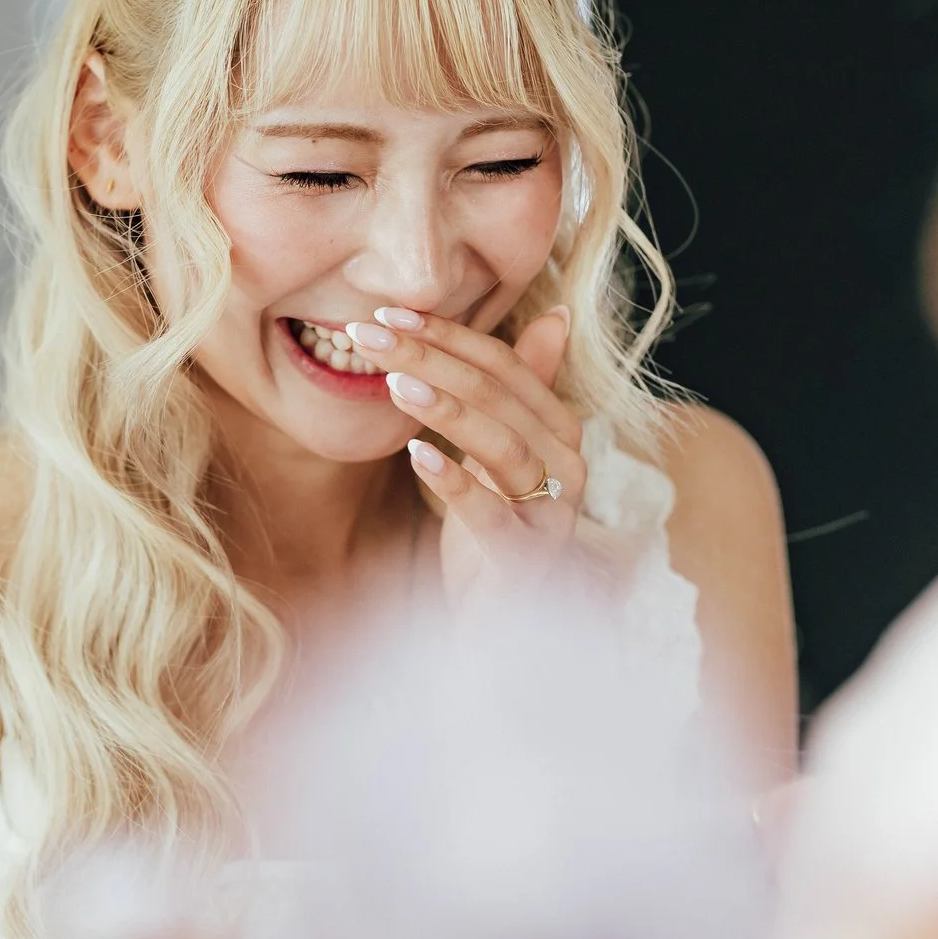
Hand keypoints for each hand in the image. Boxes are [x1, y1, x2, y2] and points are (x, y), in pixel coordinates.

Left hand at [343, 303, 589, 609]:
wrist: (502, 625)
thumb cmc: (495, 532)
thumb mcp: (501, 456)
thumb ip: (521, 390)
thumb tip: (556, 316)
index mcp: (560, 429)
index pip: (504, 365)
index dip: (448, 335)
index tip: (387, 313)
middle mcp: (568, 464)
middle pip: (499, 395)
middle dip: (432, 359)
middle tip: (369, 335)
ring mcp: (551, 513)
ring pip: (503, 445)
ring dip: (447, 409)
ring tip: (393, 384)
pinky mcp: (526, 558)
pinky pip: (491, 513)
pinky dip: (454, 480)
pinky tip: (415, 455)